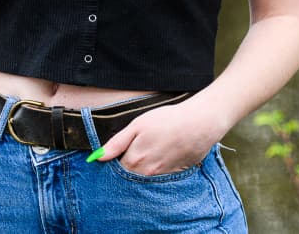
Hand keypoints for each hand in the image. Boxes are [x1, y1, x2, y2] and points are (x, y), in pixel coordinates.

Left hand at [91, 99, 228, 175]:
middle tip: (140, 149)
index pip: (116, 169)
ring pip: (146, 178)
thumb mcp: (138, 125)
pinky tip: (165, 155)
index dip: (117, 160)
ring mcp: (162, 177)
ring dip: (145, 169)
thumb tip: (98, 157)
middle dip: (130, 167)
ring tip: (154, 150)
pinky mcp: (176, 176)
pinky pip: (161, 177)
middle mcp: (147, 174)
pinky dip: (160, 169)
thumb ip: (117, 143)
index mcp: (134, 161)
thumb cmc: (168, 120)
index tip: (122, 151)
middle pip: (130, 176)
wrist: (200, 123)